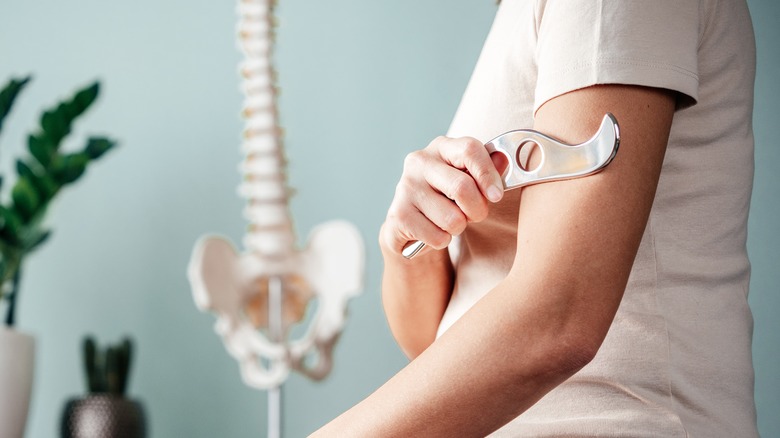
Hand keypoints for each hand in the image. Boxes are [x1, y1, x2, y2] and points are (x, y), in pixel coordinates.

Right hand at [381, 136, 506, 256]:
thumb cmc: (446, 197)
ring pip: (452, 219)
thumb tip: (503, 159)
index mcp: (441, 147)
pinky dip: (442, 240)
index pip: (469, 150)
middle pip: (462, 187)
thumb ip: (486, 170)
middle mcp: (419, 161)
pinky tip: (432, 230)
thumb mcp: (468, 180)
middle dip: (477, 209)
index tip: (497, 195)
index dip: (488, 175)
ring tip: (448, 221)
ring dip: (458, 228)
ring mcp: (405, 187)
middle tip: (474, 214)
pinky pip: (437, 237)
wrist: (411, 224)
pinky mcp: (398, 214)